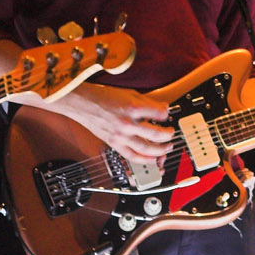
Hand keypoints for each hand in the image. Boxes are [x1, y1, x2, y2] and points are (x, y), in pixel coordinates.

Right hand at [51, 83, 173, 162]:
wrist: (83, 103)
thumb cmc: (104, 97)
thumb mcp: (130, 93)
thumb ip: (148, 102)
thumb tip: (164, 107)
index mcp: (132, 107)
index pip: (160, 114)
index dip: (167, 115)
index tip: (167, 115)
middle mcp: (128, 123)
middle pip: (156, 134)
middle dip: (168, 135)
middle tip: (172, 134)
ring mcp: (121, 135)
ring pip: (147, 148)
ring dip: (161, 150)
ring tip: (167, 148)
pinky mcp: (114, 144)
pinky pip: (132, 156)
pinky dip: (145, 160)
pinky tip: (153, 159)